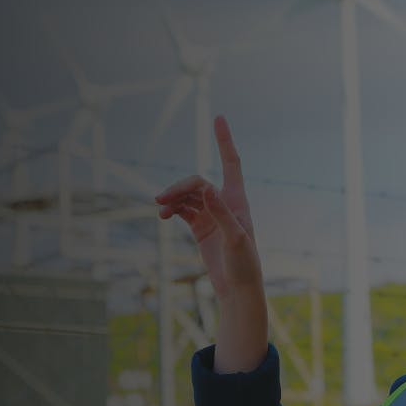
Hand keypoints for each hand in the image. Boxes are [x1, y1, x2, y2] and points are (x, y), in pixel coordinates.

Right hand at [154, 115, 261, 297]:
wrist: (238, 289)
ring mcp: (211, 215)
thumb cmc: (244, 264)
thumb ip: (221, 213)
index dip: (224, 140)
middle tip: (162, 199)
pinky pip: (183, 210)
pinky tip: (164, 215)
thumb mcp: (235, 239)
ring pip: (187, 196)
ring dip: (173, 198)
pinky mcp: (200, 227)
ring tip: (160, 209)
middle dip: (179, 187)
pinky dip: (172, 209)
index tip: (218, 117)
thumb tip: (207, 189)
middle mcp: (225, 203)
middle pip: (198, 182)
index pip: (231, 162)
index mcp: (238, 200)